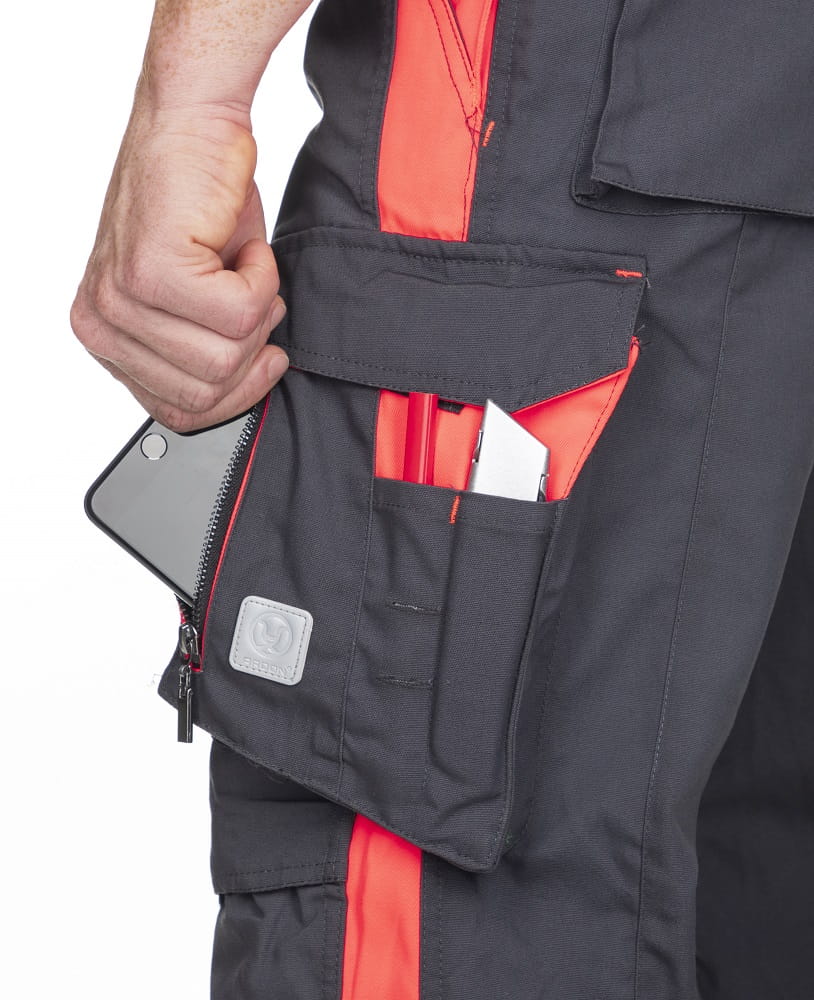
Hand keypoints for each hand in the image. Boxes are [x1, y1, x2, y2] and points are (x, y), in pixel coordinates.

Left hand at [71, 104, 288, 431]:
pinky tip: (242, 246)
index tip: (263, 361)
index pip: (178, 414)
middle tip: (255, 298)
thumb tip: (236, 398)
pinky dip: (263, 277)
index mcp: (108, 338)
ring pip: (226, 356)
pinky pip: (242, 312)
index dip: (238, 395)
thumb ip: (198, 356)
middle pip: (206, 391)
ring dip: (258, 308)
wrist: (195, 128)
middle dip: (252, 350)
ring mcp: (123, 298)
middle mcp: (104, 322)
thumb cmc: (199, 207)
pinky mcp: (153, 269)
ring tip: (244, 266)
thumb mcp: (195, 303)